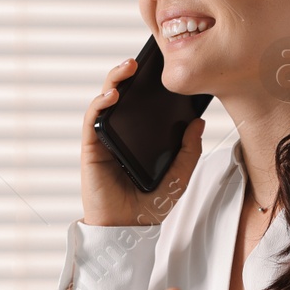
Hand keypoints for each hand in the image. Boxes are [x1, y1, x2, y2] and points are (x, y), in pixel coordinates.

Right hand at [79, 58, 204, 227]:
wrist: (129, 228)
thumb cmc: (150, 205)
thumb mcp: (179, 176)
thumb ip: (189, 151)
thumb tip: (198, 122)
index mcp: (141, 138)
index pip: (143, 105)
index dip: (149, 84)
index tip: (162, 67)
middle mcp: (122, 134)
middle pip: (123, 97)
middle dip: (129, 74)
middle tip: (142, 61)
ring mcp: (106, 140)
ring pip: (105, 102)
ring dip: (113, 80)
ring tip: (127, 68)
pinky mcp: (92, 148)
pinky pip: (93, 120)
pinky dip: (100, 104)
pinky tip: (112, 95)